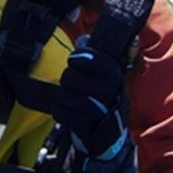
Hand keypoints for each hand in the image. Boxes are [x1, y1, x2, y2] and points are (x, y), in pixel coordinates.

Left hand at [53, 42, 127, 159]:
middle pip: (69, 76)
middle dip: (69, 81)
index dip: (76, 59)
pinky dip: (61, 111)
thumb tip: (83, 39)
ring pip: (63, 93)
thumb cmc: (106, 99)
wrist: (112, 133)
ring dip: (64, 97)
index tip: (76, 62)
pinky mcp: (82, 124)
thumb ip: (95, 57)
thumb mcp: (107, 76)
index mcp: (113, 74)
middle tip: (78, 87)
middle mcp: (106, 90)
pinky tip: (73, 112)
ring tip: (77, 101)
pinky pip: (59, 110)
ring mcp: (95, 108)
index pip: (84, 57)